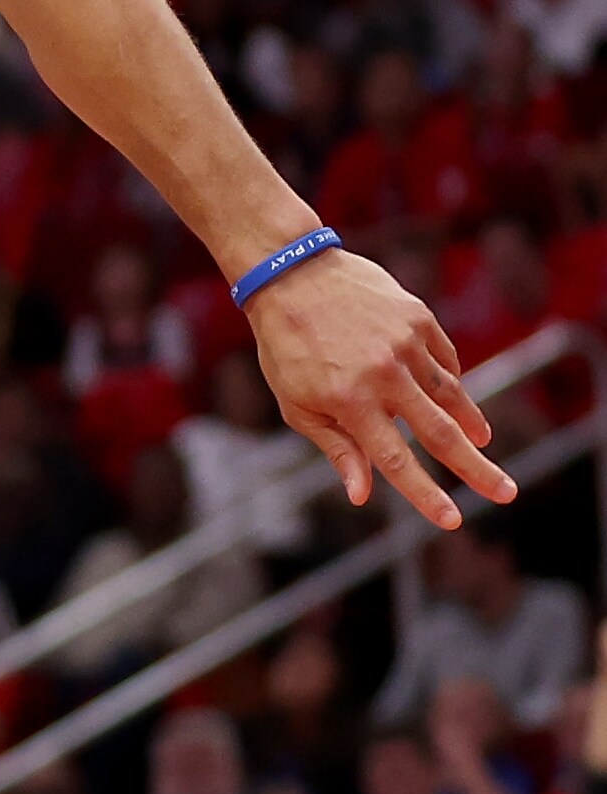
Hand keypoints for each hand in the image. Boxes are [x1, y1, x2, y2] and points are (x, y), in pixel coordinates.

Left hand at [244, 245, 512, 529]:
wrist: (289, 273)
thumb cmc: (286, 346)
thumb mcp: (297, 403)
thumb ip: (336, 448)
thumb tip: (362, 496)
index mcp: (350, 401)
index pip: (395, 460)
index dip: (425, 495)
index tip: (453, 521)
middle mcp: (383, 374)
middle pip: (441, 433)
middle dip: (477, 468)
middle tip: (507, 493)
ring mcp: (405, 343)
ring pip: (451, 394)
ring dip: (471, 423)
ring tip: (484, 443)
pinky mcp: (417, 318)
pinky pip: (445, 360)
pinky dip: (449, 381)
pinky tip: (451, 394)